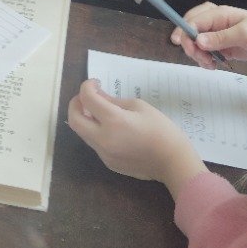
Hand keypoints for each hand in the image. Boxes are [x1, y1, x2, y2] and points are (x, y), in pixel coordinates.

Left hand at [68, 79, 206, 199]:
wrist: (173, 162)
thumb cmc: (161, 129)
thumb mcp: (139, 106)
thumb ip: (114, 101)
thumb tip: (97, 96)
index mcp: (113, 121)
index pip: (86, 99)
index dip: (87, 86)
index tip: (96, 83)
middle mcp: (103, 139)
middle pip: (73, 119)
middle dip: (75, 103)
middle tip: (87, 96)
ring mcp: (104, 154)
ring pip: (82, 133)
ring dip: (85, 118)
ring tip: (100, 111)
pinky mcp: (108, 163)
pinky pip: (95, 144)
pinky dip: (96, 131)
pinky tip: (111, 128)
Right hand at [171, 2, 246, 68]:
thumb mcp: (244, 34)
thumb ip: (220, 38)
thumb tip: (197, 41)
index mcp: (219, 14)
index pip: (194, 20)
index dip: (186, 33)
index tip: (188, 49)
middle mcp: (215, 23)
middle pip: (191, 29)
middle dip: (190, 44)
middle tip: (199, 58)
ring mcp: (219, 36)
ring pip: (197, 42)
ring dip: (198, 54)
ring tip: (210, 65)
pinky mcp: (224, 48)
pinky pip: (206, 52)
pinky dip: (205, 59)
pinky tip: (213, 66)